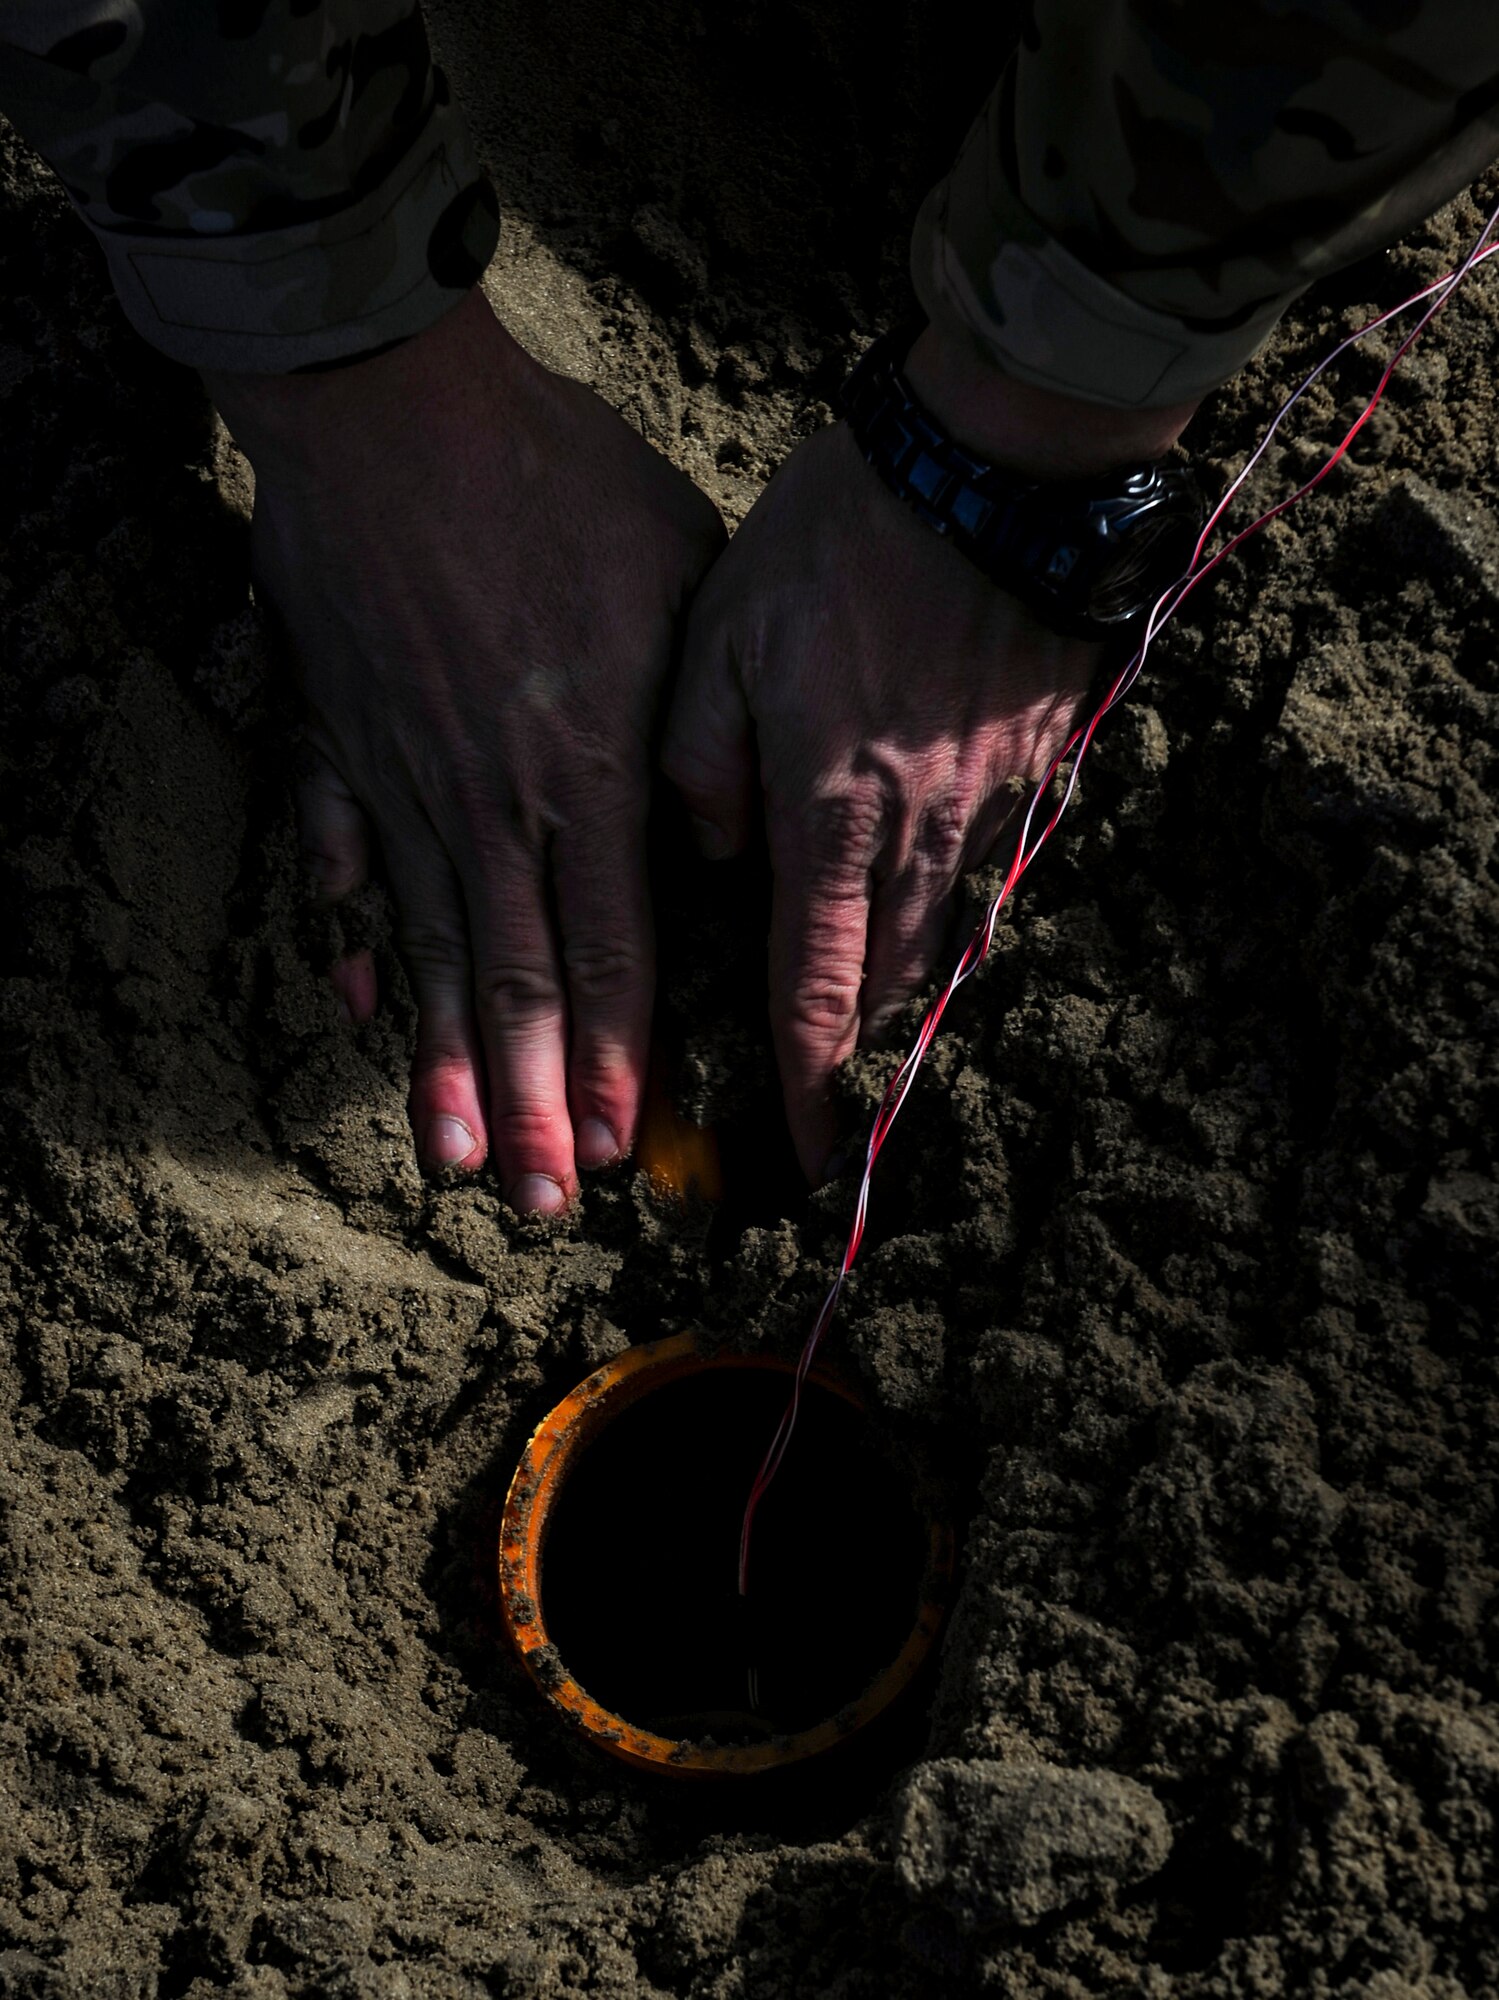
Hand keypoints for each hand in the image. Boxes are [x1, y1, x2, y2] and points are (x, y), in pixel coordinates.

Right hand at [206, 291, 723, 1212]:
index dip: (618, 1055)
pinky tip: (360, 1009)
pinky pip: (345, 864)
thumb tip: (708, 808)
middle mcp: (494, 802)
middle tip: (549, 1209)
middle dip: (537, 1106)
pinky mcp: (340, 743)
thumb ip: (695, 710)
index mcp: (587, 768)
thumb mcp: (678, 576)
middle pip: (517, 982)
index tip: (625, 1144)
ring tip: (457, 1164)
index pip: (612, 948)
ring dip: (442, 1067)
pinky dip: (353, 941)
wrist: (392, 406)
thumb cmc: (553, 477)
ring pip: (430, 952)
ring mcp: (405, 780)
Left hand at [662, 327, 1195, 1182]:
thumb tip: (710, 856)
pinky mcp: (1041, 766)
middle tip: (841, 1124)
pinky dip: (961, 922)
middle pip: (894, 987)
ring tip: (884, 1050)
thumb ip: (695, 765)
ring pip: (950, 940)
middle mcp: (926, 833)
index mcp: (833, 814)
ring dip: (913, 1005)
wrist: (999, 465)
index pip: (819, 988)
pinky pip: (996, 874)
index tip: (814, 1163)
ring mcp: (996, 804)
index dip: (815, 1086)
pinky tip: (940, 932)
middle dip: (866, 1065)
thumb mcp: (720, 638)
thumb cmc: (841, 543)